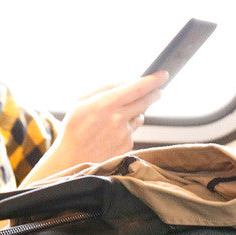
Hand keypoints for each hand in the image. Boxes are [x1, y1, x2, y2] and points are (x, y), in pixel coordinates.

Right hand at [21, 72, 167, 184]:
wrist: (72, 160)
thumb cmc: (74, 128)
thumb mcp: (81, 102)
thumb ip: (105, 89)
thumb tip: (127, 82)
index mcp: (106, 104)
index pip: (137, 88)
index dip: (153, 80)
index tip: (163, 74)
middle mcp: (118, 118)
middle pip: (145, 101)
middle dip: (154, 94)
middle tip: (157, 90)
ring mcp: (124, 133)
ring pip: (140, 116)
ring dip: (136, 112)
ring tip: (117, 118)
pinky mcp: (127, 145)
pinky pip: (133, 131)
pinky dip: (126, 129)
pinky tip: (111, 134)